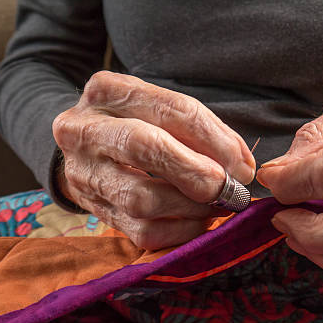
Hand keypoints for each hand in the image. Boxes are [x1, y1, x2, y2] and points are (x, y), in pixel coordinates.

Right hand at [52, 71, 254, 248]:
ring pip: (141, 198)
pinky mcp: (90, 208)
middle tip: (228, 188)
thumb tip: (243, 168)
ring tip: (215, 205)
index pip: (171, 110)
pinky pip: (141, 231)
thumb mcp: (159, 110)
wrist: (81, 149)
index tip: (242, 165)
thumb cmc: (135, 125)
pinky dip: (179, 230)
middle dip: (197, 173)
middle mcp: (84, 128)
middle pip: (145, 148)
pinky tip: (196, 220)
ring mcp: (80, 172)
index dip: (215, 140)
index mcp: (107, 91)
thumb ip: (203, 131)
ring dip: (191, 207)